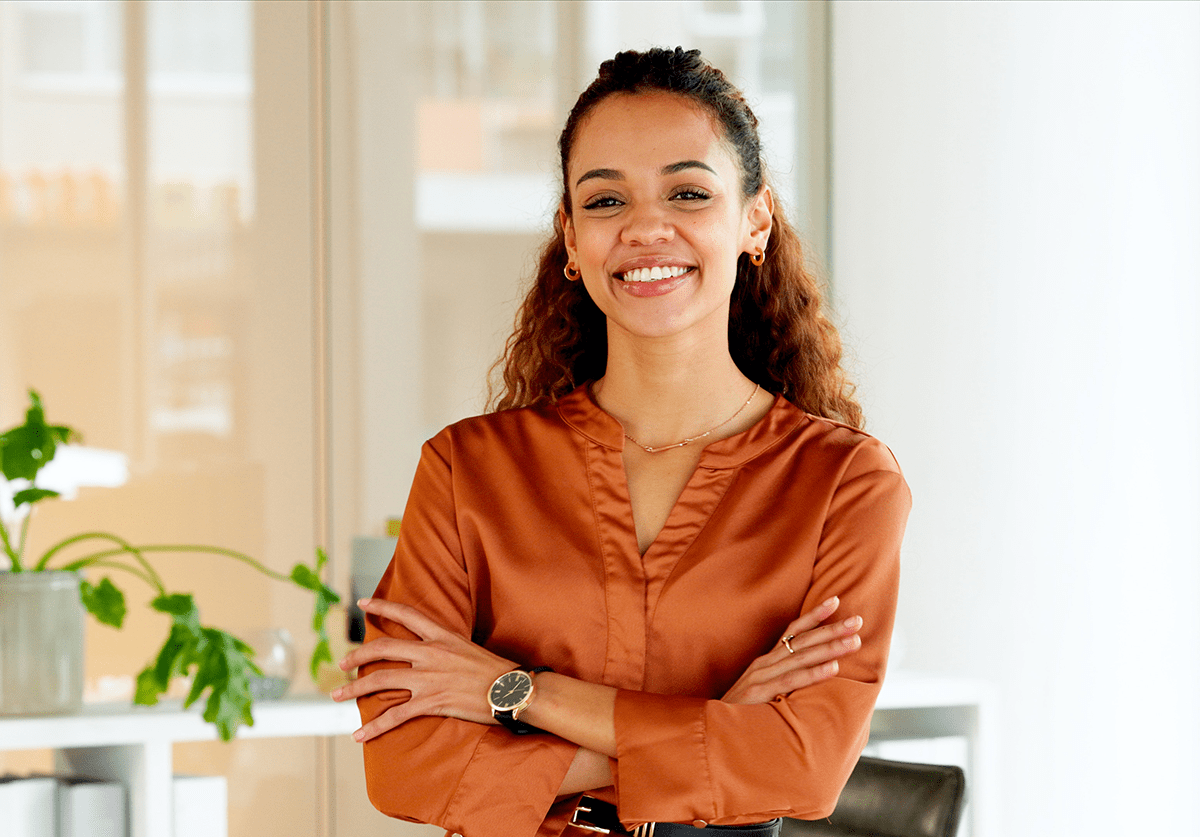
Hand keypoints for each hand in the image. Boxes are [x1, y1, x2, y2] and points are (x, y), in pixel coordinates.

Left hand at [332, 598, 515, 741]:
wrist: (511, 689)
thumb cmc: (495, 670)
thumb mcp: (467, 647)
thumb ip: (445, 647)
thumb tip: (428, 651)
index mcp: (441, 636)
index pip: (407, 614)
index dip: (383, 606)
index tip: (364, 603)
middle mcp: (431, 653)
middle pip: (383, 648)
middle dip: (357, 655)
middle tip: (342, 661)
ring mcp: (429, 678)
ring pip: (381, 680)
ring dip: (354, 689)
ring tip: (337, 695)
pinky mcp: (432, 701)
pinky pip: (396, 715)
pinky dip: (375, 726)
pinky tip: (359, 734)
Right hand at [722, 596, 861, 704]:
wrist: (712, 730)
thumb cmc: (742, 713)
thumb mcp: (765, 691)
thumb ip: (784, 681)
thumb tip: (815, 676)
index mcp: (767, 661)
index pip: (793, 631)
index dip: (814, 615)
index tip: (836, 601)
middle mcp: (764, 663)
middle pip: (802, 640)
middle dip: (831, 629)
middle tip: (857, 620)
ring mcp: (761, 676)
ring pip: (801, 657)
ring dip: (829, 647)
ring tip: (853, 641)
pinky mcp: (759, 693)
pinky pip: (791, 681)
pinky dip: (813, 673)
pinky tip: (832, 668)